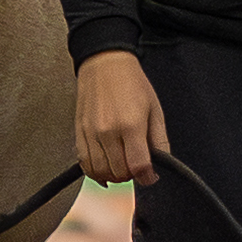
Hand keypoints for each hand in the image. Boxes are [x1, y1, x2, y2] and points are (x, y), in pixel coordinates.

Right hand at [76, 52, 169, 185]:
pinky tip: (105, 166)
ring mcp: (91, 133)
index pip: (138, 166)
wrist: (105, 64)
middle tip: (136, 165)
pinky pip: (85, 164)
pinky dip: (96, 172)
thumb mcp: (155, 109)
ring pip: (101, 172)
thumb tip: (161, 164)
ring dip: (113, 176)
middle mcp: (108, 131)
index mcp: (131, 124)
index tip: (150, 176)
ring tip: (122, 165)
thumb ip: (159, 140)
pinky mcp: (79, 133)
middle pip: (119, 173)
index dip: (147, 177)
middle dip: (131, 176)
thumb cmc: (131, 83)